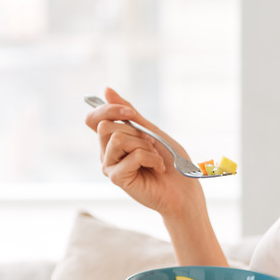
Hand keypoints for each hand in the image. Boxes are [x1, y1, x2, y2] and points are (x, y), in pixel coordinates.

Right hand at [84, 87, 204, 217]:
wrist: (184, 189)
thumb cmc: (171, 161)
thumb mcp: (151, 130)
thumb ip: (128, 113)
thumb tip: (106, 90)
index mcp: (113, 141)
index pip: (94, 118)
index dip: (109, 109)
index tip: (130, 113)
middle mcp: (107, 153)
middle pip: (105, 125)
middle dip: (135, 131)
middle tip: (151, 145)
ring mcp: (110, 167)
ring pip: (117, 139)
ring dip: (145, 145)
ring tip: (155, 158)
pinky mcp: (117, 178)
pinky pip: (132, 155)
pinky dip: (151, 158)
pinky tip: (157, 169)